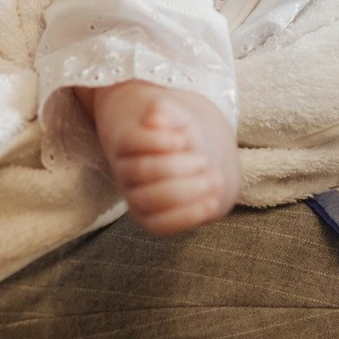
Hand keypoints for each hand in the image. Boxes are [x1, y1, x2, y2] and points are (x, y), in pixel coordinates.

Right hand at [85, 82, 240, 235]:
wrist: (192, 157)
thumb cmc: (180, 134)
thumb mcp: (178, 117)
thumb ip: (168, 112)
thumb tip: (155, 115)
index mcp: (126, 141)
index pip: (131, 140)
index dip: (156, 141)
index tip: (183, 139)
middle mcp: (124, 171)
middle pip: (141, 171)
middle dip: (175, 167)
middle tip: (205, 161)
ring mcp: (134, 197)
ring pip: (149, 200)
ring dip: (184, 191)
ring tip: (214, 180)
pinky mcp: (149, 219)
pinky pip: (160, 225)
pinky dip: (185, 217)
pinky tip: (211, 204)